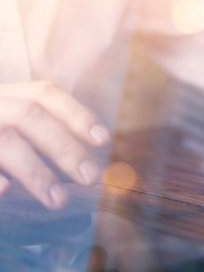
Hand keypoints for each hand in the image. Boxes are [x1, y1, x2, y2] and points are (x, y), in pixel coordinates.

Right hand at [0, 81, 108, 208]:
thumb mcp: (8, 126)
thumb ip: (37, 137)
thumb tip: (82, 164)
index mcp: (2, 96)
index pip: (43, 94)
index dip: (75, 113)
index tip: (103, 139)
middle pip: (27, 115)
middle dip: (64, 146)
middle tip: (91, 177)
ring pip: (6, 142)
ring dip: (36, 171)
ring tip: (60, 199)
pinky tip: (6, 191)